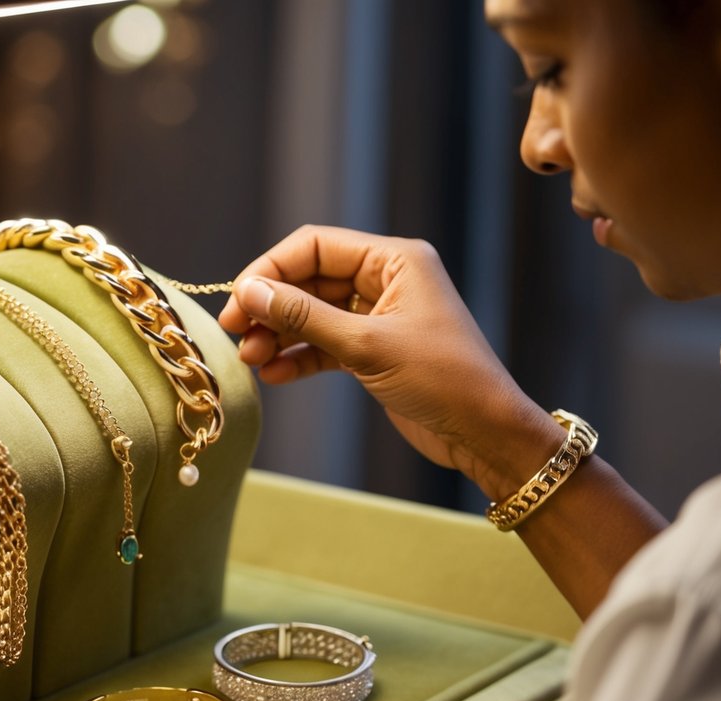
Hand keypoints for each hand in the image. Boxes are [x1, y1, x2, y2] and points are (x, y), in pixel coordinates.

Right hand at [219, 225, 558, 498]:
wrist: (484, 433)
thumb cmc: (443, 380)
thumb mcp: (366, 346)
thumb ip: (304, 317)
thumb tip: (250, 292)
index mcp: (395, 259)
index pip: (316, 246)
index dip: (271, 270)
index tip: (238, 300)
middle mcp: (386, 280)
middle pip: (309, 280)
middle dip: (271, 307)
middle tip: (236, 334)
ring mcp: (379, 316)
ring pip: (313, 315)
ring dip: (279, 335)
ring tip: (251, 360)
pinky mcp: (374, 351)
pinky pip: (325, 345)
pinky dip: (299, 358)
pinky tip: (274, 375)